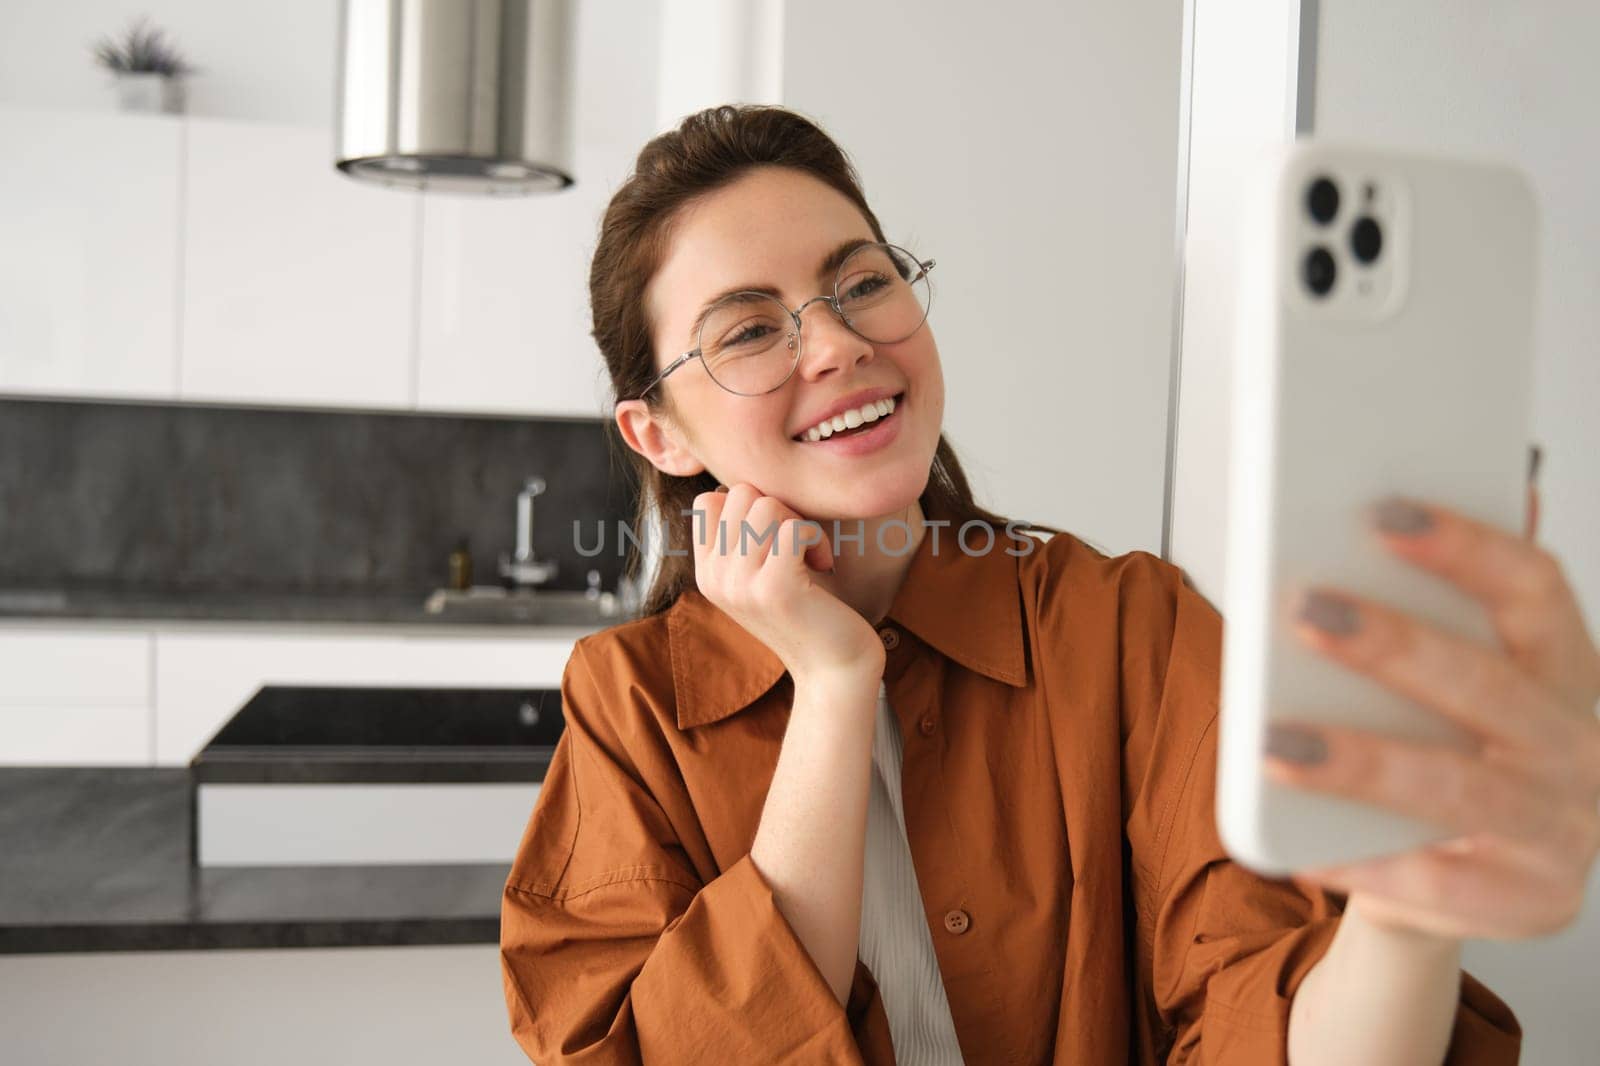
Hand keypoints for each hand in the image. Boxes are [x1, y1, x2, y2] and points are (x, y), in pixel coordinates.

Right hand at [691, 482, 884, 684]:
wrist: (833, 669)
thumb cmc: (807, 612)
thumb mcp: (759, 573)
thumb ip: (742, 536)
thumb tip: (741, 486)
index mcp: (706, 572)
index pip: (710, 500)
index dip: (751, 505)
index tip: (774, 538)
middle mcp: (715, 578)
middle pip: (741, 494)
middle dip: (780, 510)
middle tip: (798, 548)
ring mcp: (740, 584)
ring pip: (767, 506)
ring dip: (800, 524)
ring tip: (810, 559)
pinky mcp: (774, 589)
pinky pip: (794, 528)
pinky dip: (816, 539)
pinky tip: (821, 565)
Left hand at [1263, 486, 1599, 940]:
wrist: (1460, 876)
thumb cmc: (1442, 751)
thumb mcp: (1442, 683)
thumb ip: (1424, 614)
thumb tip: (1366, 520)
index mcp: (1567, 672)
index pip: (1536, 589)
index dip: (1465, 546)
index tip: (1382, 511)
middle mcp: (1581, 747)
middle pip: (1490, 686)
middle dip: (1395, 646)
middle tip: (1307, 610)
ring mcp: (1566, 830)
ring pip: (1459, 789)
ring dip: (1362, 763)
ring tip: (1275, 745)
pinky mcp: (1531, 900)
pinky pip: (1438, 882)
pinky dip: (1365, 861)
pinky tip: (1303, 847)